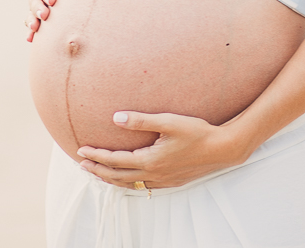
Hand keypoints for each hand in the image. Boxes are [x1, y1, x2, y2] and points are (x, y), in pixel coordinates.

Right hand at [24, 0, 81, 41]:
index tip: (52, 0)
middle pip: (34, 2)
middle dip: (38, 9)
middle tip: (45, 15)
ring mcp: (36, 9)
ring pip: (30, 15)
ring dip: (32, 22)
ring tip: (35, 28)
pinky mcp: (39, 21)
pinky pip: (32, 28)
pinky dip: (31, 33)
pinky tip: (31, 39)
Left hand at [75, 111, 248, 189]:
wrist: (223, 149)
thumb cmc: (198, 132)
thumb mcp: (168, 121)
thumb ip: (141, 120)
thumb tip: (116, 118)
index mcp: (150, 160)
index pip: (115, 160)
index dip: (96, 156)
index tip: (81, 150)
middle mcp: (153, 174)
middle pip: (117, 177)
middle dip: (97, 171)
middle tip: (82, 165)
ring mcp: (163, 181)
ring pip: (129, 184)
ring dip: (111, 178)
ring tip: (98, 172)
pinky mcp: (171, 182)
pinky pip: (143, 186)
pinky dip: (128, 183)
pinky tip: (128, 177)